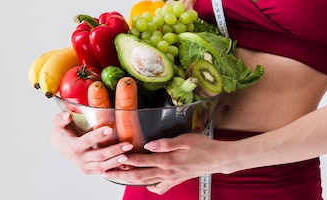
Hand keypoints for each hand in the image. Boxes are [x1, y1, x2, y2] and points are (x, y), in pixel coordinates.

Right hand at [50, 112, 133, 173]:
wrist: (60, 146)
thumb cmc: (61, 132)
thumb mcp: (57, 123)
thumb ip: (61, 118)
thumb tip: (67, 116)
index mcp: (74, 146)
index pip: (87, 141)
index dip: (98, 135)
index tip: (109, 129)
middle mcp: (80, 158)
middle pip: (99, 155)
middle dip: (114, 150)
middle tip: (127, 144)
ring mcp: (85, 166)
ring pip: (102, 166)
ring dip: (116, 161)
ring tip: (128, 155)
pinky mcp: (90, 170)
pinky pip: (103, 171)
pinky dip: (114, 169)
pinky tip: (125, 164)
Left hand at [102, 133, 218, 194]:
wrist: (218, 159)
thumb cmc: (203, 146)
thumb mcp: (186, 139)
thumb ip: (167, 143)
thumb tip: (150, 145)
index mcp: (168, 160)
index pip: (143, 160)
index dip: (128, 158)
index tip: (115, 156)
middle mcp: (167, 172)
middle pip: (140, 175)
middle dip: (122, 174)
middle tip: (108, 171)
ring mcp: (171, 178)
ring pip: (146, 182)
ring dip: (130, 180)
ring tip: (118, 177)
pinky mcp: (176, 180)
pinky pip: (160, 187)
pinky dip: (150, 187)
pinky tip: (145, 183)